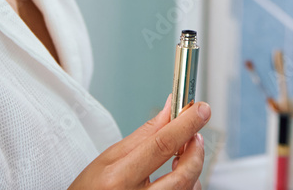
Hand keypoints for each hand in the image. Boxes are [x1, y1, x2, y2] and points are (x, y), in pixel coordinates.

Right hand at [68, 95, 209, 189]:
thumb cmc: (91, 189)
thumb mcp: (108, 158)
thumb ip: (143, 135)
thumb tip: (169, 111)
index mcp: (118, 178)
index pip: (161, 145)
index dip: (186, 125)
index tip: (201, 110)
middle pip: (183, 174)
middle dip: (196, 151)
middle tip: (196, 135)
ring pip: (188, 189)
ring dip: (192, 169)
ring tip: (180, 158)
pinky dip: (187, 184)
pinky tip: (176, 177)